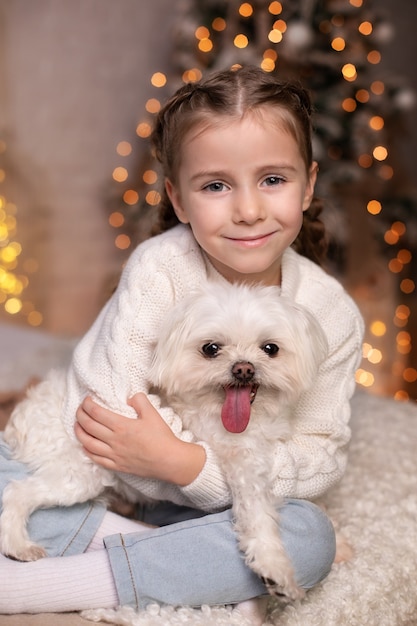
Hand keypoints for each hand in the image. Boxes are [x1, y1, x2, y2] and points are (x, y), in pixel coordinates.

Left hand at [75, 393, 205, 485]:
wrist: (169, 460)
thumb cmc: (162, 437)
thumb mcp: (152, 413)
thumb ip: (140, 401)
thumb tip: (130, 397)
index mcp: (121, 426)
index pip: (96, 413)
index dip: (88, 405)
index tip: (86, 400)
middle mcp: (114, 440)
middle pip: (89, 426)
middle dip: (80, 415)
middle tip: (79, 409)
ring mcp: (114, 454)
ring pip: (88, 443)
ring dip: (79, 433)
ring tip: (77, 426)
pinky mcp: (117, 466)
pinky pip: (96, 459)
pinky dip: (87, 451)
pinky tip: (85, 446)